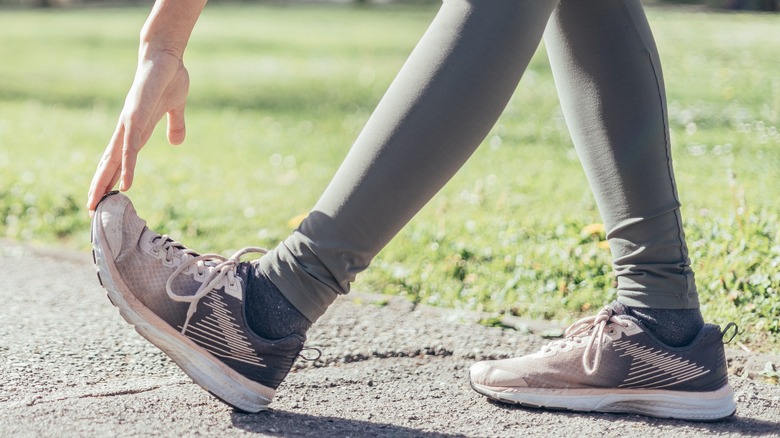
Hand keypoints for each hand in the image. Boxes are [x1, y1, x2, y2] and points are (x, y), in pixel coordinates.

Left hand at [87, 51, 189, 213]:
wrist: (166, 55)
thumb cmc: (170, 76)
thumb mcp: (177, 106)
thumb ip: (175, 124)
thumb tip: (176, 142)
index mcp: (136, 128)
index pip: (119, 158)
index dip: (111, 177)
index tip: (105, 197)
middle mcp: (127, 128)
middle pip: (109, 162)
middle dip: (100, 185)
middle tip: (91, 210)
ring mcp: (129, 122)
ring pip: (113, 159)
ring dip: (104, 182)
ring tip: (97, 203)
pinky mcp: (136, 116)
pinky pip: (131, 147)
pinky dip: (126, 167)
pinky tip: (124, 183)